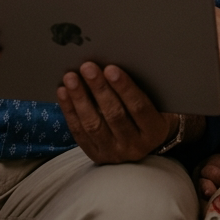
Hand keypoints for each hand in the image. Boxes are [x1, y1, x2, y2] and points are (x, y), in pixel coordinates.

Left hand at [56, 62, 176, 163]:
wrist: (146, 143)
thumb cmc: (152, 113)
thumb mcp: (155, 103)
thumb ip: (141, 88)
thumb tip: (112, 65)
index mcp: (154, 130)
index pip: (139, 108)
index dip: (125, 88)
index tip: (111, 68)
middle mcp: (135, 145)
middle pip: (115, 116)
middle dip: (99, 89)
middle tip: (87, 67)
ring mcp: (114, 153)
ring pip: (93, 125)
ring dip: (80, 99)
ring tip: (70, 78)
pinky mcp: (96, 155)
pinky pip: (79, 133)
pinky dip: (69, 111)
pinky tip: (63, 92)